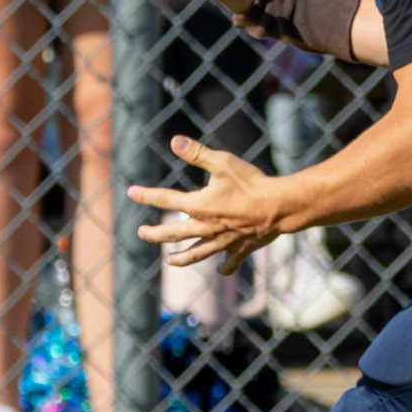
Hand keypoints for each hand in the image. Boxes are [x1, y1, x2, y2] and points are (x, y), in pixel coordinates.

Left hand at [130, 136, 285, 274]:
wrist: (279, 206)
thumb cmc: (251, 182)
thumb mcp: (223, 162)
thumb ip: (198, 153)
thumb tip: (175, 141)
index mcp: (198, 205)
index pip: (165, 199)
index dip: (146, 195)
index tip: (131, 192)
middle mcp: (205, 227)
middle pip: (173, 233)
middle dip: (154, 234)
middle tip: (141, 233)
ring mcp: (222, 241)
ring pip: (195, 253)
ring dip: (180, 258)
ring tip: (168, 260)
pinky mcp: (239, 248)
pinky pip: (228, 262)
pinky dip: (224, 267)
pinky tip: (221, 269)